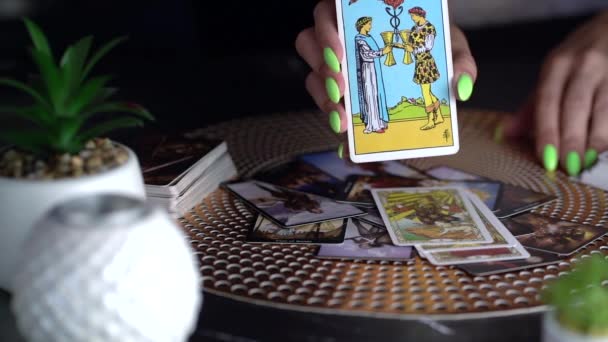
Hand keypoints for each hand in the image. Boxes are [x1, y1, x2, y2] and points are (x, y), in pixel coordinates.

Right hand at [295, 0, 477, 134]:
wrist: (431, 63)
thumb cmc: (434, 46)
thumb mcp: (450, 48)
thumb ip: (459, 63)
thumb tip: (461, 88)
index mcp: (361, 15)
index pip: (326, 13)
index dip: (325, 32)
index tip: (339, 54)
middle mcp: (341, 36)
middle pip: (309, 43)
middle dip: (322, 69)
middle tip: (341, 91)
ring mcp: (336, 66)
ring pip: (313, 76)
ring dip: (323, 97)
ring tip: (342, 118)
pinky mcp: (338, 92)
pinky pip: (326, 103)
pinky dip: (334, 119)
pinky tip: (345, 135)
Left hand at [504, 11, 607, 175]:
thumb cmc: (578, 59)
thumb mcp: (551, 74)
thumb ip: (531, 107)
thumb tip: (505, 134)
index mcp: (558, 65)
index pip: (548, 101)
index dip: (547, 131)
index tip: (547, 157)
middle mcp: (584, 66)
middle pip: (575, 107)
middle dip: (571, 140)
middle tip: (567, 166)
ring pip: (603, 112)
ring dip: (595, 141)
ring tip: (586, 161)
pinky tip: (602, 148)